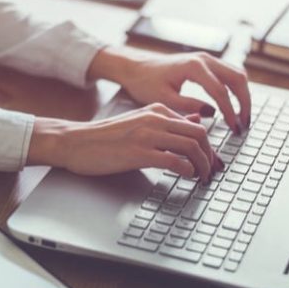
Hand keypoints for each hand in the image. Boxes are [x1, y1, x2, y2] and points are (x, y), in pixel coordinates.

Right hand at [27, 103, 224, 180]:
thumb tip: (196, 120)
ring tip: (202, 178)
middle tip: (212, 172)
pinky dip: (187, 170)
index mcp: (157, 110)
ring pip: (191, 147)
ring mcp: (147, 135)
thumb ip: (167, 122)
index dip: (209, 146)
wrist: (76, 142)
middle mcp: (156, 119)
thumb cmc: (106, 137)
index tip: (212, 162)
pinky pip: (174, 161)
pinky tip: (187, 177)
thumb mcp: (140, 122)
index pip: (196, 125)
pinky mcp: (139, 153)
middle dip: (211, 156)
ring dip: (202, 166)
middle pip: (200, 135)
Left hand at [88, 47, 250, 132]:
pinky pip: (229, 74)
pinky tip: (234, 107)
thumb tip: (212, 114)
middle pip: (237, 78)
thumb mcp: (164, 99)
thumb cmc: (145, 83)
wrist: (135, 68)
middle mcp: (204, 59)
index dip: (229, 112)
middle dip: (244, 102)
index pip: (220, 91)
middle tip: (244, 124)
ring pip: (237, 74)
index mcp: (193, 67)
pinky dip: (236, 89)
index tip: (234, 129)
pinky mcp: (206, 63)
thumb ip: (189, 106)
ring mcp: (206, 59)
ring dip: (243, 95)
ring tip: (242, 118)